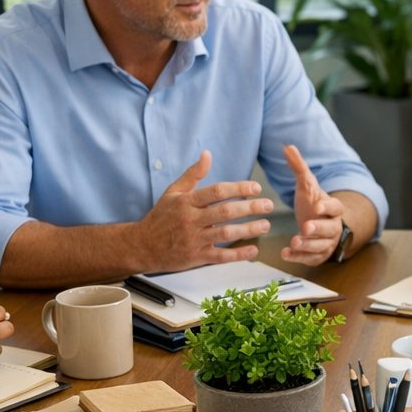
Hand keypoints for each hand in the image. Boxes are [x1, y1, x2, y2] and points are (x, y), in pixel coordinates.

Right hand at [140, 150, 272, 269]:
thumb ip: (193, 174)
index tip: (256, 188)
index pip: (216, 192)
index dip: (238, 189)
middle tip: (269, 205)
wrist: (143, 245)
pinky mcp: (196, 257)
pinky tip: (253, 250)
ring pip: (225, 234)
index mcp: (186, 202)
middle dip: (249, 208)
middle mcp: (190, 220)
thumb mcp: (173, 192)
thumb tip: (207, 154)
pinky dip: (238, 255)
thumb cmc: (161, 217)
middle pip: (224, 212)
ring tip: (265, 225)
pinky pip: (220, 257)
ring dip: (248, 230)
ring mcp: (193, 240)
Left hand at [282, 144, 347, 265]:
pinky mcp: (317, 256)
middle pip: (330, 229)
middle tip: (306, 227)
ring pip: (320, 246)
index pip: (335, 207)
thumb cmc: (313, 204)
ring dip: (308, 245)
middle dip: (318, 229)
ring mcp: (326, 243)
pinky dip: (299, 257)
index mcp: (332, 209)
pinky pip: (311, 259)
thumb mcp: (307, 186)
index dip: (327, 207)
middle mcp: (333, 227)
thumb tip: (287, 146)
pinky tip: (286, 253)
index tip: (317, 207)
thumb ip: (299, 167)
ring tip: (294, 241)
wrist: (320, 225)